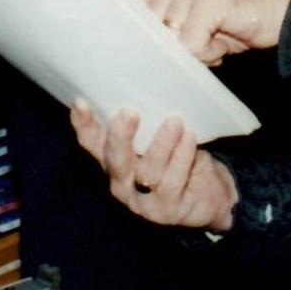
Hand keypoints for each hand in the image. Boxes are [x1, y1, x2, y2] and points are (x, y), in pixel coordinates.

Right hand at [69, 100, 236, 230]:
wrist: (209, 193)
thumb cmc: (179, 155)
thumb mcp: (160, 134)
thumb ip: (149, 117)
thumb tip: (148, 79)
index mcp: (113, 159)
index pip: (92, 142)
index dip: (84, 124)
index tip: (81, 101)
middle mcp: (121, 181)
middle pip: (115, 160)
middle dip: (120, 136)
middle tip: (130, 112)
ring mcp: (141, 200)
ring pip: (148, 171)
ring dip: (161, 144)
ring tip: (174, 122)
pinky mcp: (166, 211)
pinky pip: (172, 183)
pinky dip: (181, 158)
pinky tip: (190, 139)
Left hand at [137, 0, 290, 64]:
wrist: (285, 13)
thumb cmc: (239, 23)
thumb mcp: (195, 25)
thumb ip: (168, 29)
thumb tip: (136, 53)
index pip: (128, 6)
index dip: (130, 33)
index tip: (134, 52)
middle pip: (146, 30)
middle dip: (170, 50)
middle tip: (202, 48)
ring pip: (169, 40)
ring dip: (194, 53)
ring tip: (216, 42)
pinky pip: (191, 45)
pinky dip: (209, 54)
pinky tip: (225, 43)